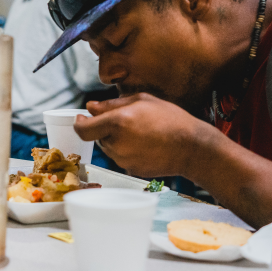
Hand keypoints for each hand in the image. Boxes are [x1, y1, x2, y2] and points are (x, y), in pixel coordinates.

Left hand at [74, 93, 212, 176]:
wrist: (192, 148)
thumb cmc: (171, 119)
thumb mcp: (142, 101)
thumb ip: (111, 104)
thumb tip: (90, 107)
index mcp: (118, 122)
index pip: (83, 129)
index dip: (79, 123)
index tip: (82, 118)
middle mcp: (117, 143)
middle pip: (97, 136)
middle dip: (106, 128)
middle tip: (129, 121)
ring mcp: (123, 159)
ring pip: (109, 147)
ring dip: (117, 139)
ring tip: (142, 132)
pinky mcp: (131, 170)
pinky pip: (121, 158)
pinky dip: (127, 150)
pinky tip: (146, 144)